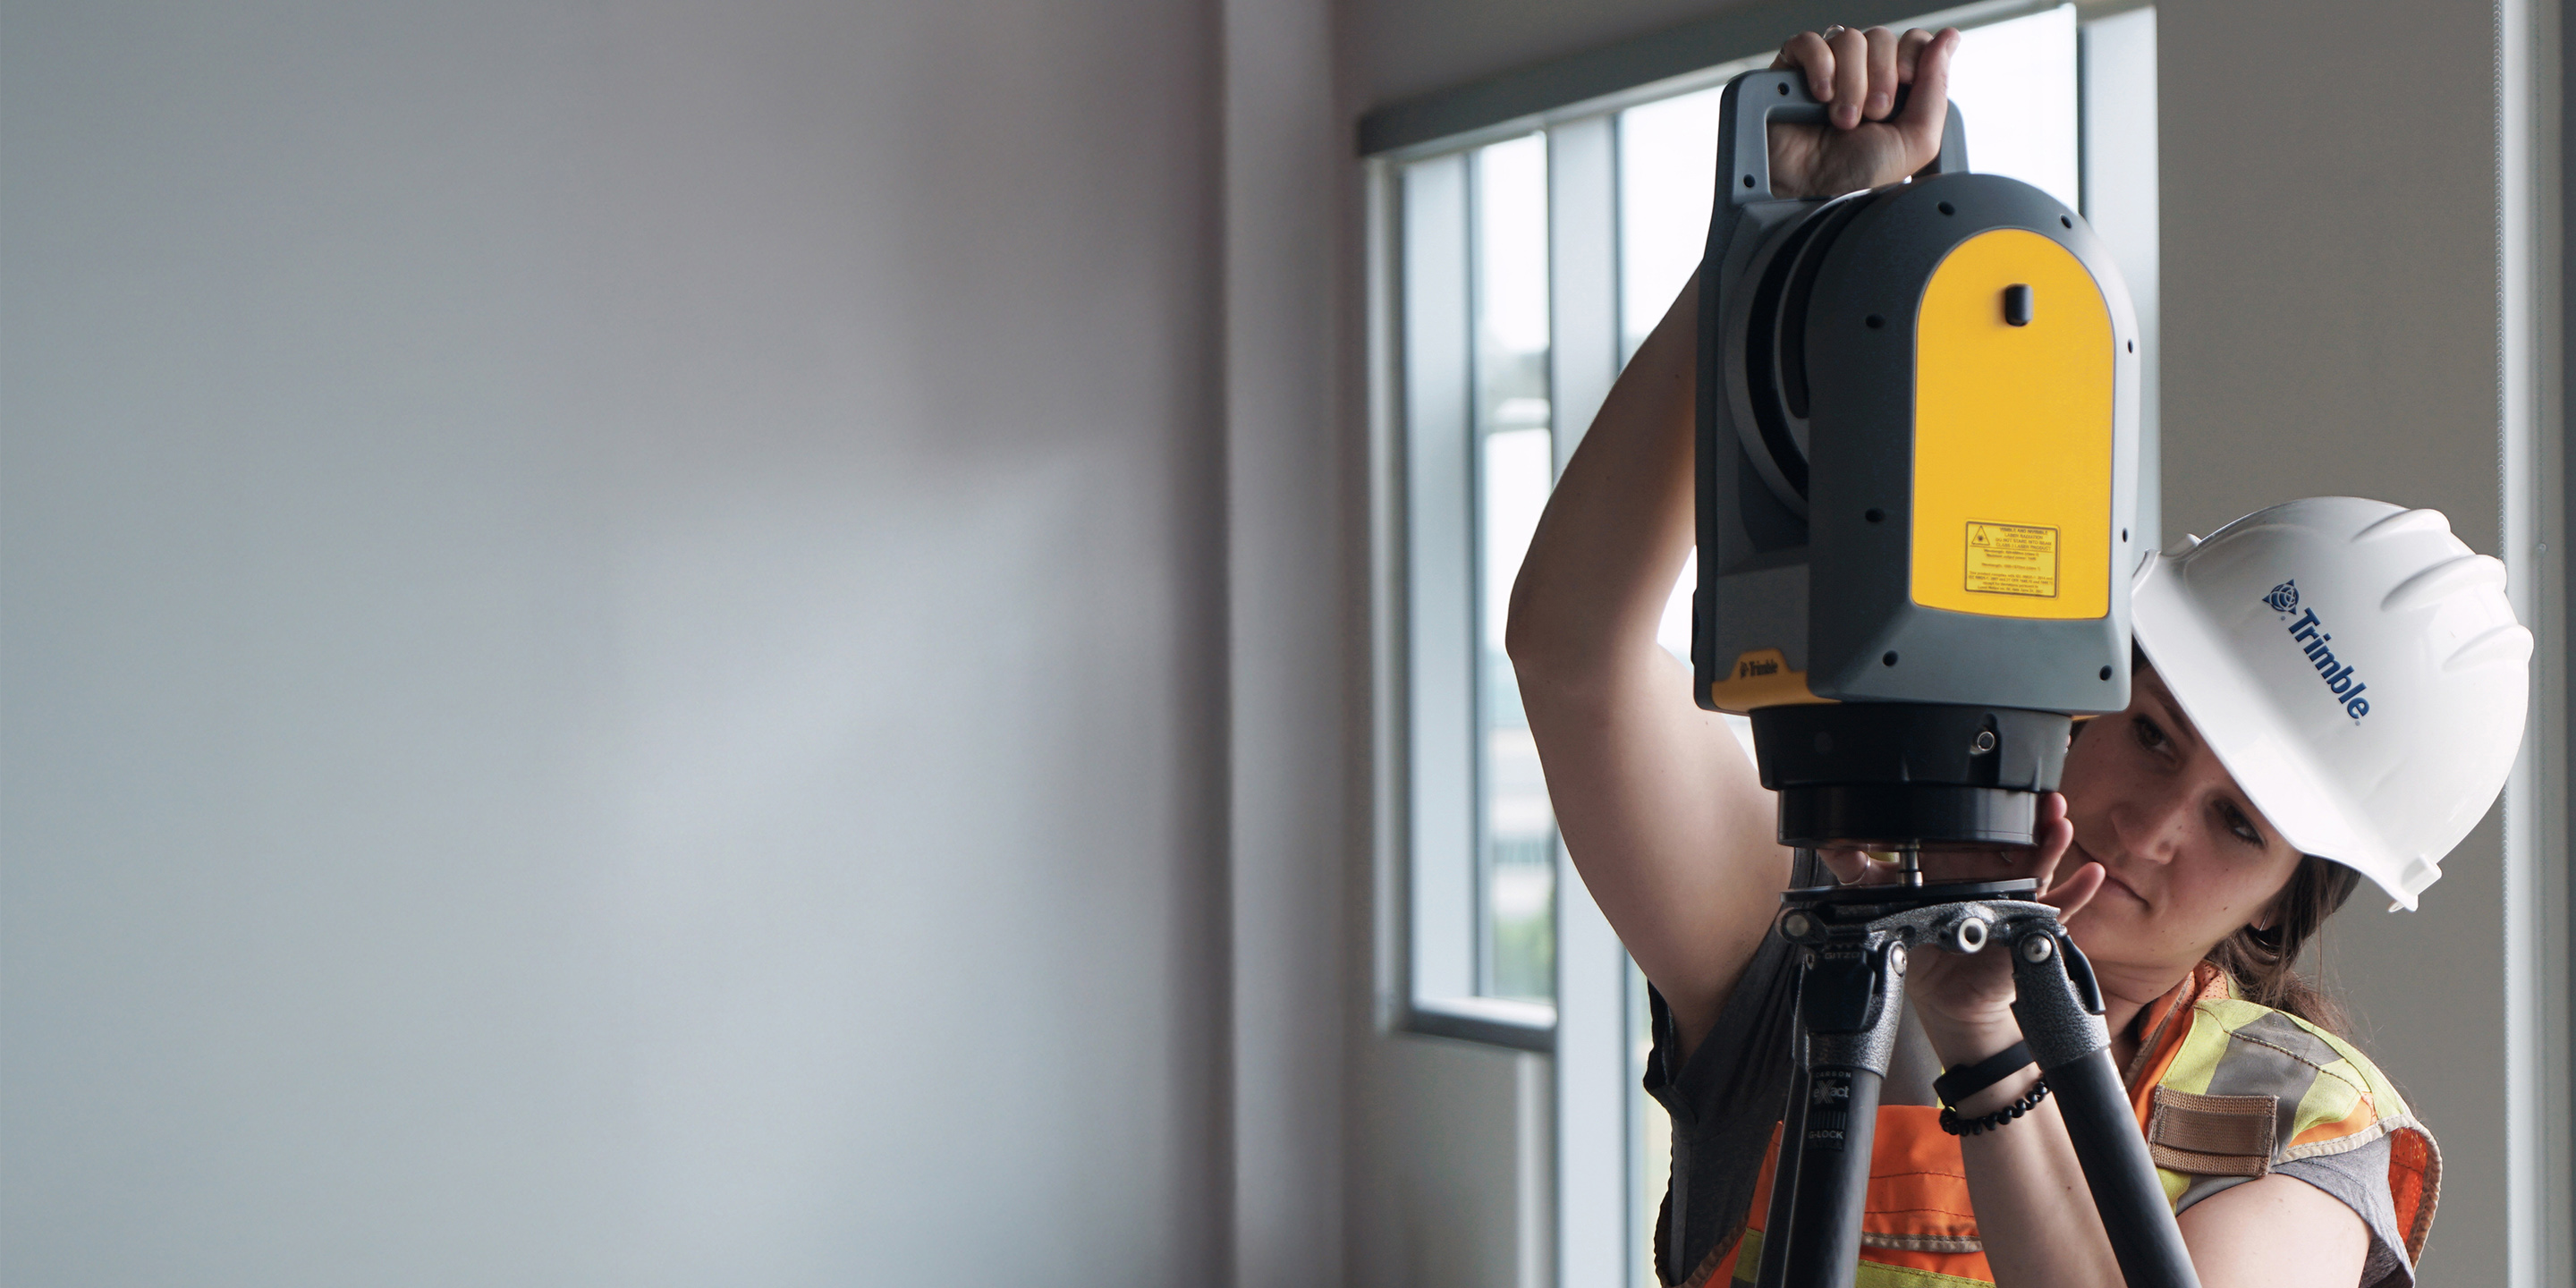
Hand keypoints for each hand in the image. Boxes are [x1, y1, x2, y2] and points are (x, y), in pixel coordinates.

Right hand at [1765, 26, 1960, 198]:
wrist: (1809, 192)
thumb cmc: (1856, 177)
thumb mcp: (1915, 141)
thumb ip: (1936, 87)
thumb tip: (1948, 37)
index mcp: (1896, 88)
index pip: (1913, 41)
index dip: (1912, 56)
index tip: (1905, 84)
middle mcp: (1863, 75)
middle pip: (1882, 37)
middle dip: (1881, 77)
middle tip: (1872, 114)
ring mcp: (1828, 69)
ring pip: (1850, 39)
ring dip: (1850, 83)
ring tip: (1842, 119)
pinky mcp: (1794, 69)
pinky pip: (1810, 42)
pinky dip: (1819, 66)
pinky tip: (1820, 96)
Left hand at [1813, 793, 2106, 1055]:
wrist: (1940, 993)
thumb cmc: (1920, 940)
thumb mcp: (1882, 898)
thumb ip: (1857, 868)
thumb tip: (1829, 839)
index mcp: (1959, 856)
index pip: (1979, 817)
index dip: (1993, 795)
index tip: (1999, 772)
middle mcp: (1991, 870)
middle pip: (2019, 832)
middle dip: (2034, 809)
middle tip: (2041, 791)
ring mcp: (2014, 895)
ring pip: (2041, 862)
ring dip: (2053, 840)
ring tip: (2058, 820)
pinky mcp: (2027, 924)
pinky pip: (2058, 908)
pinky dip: (2077, 893)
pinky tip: (2089, 876)